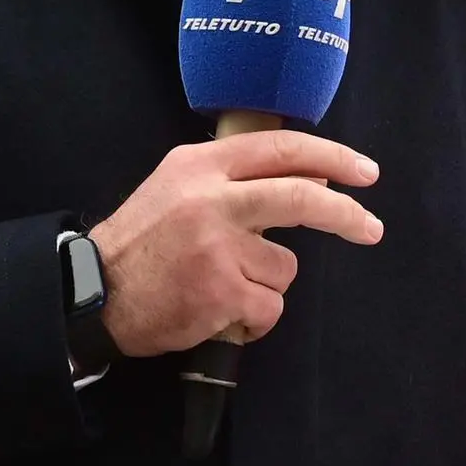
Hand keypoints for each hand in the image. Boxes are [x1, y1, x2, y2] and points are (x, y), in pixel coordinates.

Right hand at [88, 130, 381, 357]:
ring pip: (285, 265)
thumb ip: (231, 178)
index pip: (282, 148)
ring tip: (224, 286)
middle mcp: (210, 199)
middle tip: (371, 228)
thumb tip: (307, 180)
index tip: (365, 171)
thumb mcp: (176, 187)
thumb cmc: (143, 243)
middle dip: (347, 216)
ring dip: (266, 283)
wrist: (94, 295)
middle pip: (303, 197)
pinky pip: (270, 306)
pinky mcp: (221, 291)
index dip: (332, 158)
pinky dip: (255, 316)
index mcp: (200, 165)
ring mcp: (217, 246)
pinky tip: (221, 312)